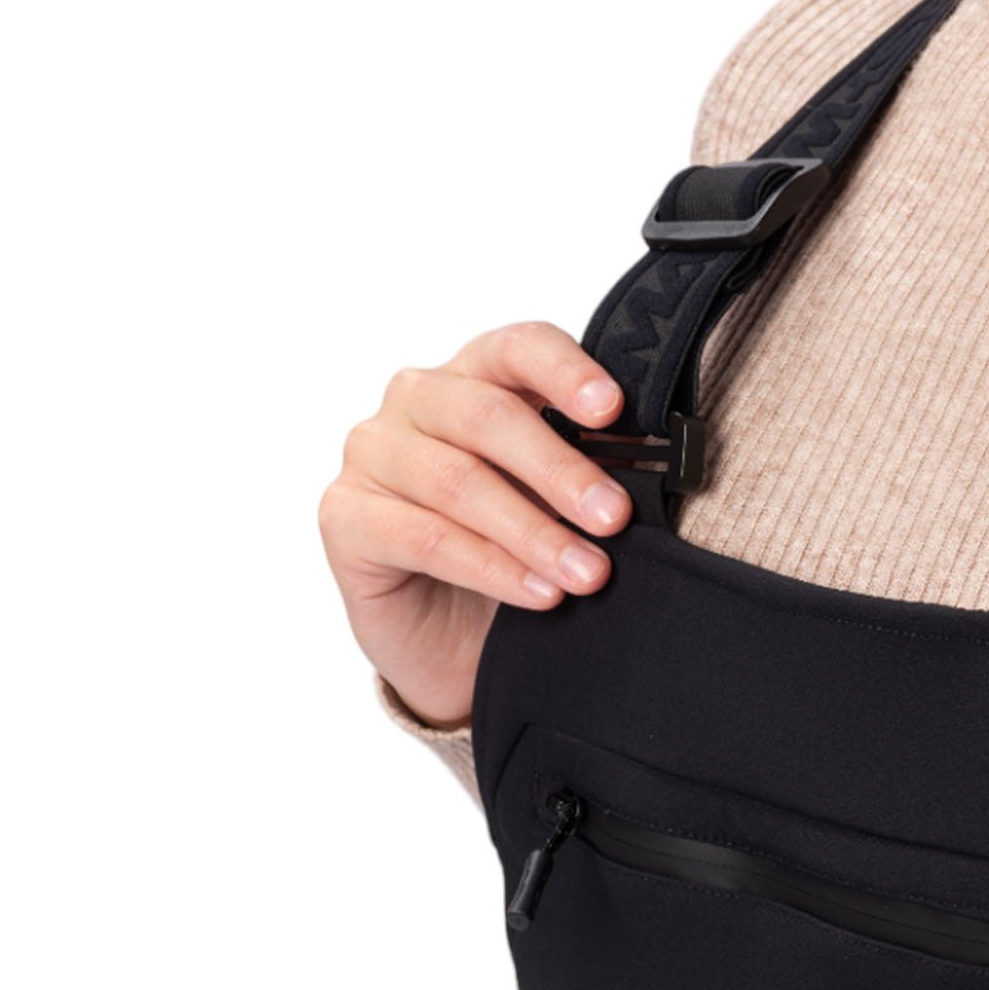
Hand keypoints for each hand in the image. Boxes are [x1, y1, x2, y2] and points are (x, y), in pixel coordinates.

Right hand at [319, 321, 632, 728]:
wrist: (454, 642)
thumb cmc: (510, 552)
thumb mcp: (555, 506)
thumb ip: (584, 473)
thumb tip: (644, 470)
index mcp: (474, 375)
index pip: (517, 348)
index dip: (565, 372)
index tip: (612, 409)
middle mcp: (415, 401)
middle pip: (487, 415)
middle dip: (560, 469)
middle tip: (614, 516)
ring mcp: (371, 454)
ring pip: (457, 481)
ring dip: (533, 532)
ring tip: (587, 573)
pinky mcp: (344, 517)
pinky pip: (424, 537)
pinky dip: (490, 567)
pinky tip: (539, 593)